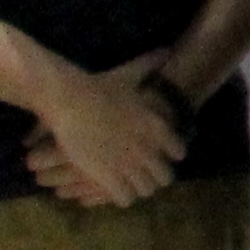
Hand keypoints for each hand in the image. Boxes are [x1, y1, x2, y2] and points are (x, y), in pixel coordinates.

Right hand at [27, 55, 186, 209]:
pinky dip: (122, 197)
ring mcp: (130, 166)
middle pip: (164, 177)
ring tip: (129, 183)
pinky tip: (115, 190)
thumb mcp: (130, 75)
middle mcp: (149, 150)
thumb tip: (167, 50)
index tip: (162, 155)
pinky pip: (125, 198)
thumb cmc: (99, 87)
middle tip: (145, 174)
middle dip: (156, 177)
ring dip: (139, 188)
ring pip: (146, 190)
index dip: (170, 155)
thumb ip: (151, 65)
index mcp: (159, 129)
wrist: (71, 101)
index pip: (178, 152)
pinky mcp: (109, 178)